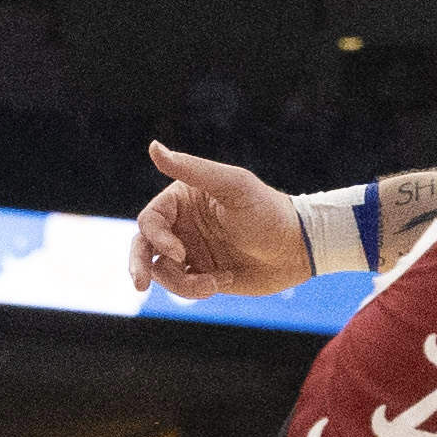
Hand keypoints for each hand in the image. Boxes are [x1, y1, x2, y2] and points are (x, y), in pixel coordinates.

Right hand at [131, 142, 309, 304]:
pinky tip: (225, 279)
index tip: (179, 253)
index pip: (150, 220)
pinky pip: (184, 287)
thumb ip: (192, 169)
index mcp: (183, 200)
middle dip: (138, 265)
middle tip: (139, 285)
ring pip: (163, 271)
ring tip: (210, 284)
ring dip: (180, 283)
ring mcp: (192, 251)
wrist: (298, 248)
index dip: (157, 238)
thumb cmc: (267, 211)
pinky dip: (197, 289)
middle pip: (144, 246)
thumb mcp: (231, 186)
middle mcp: (183, 225)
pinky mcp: (204, 275)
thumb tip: (153, 147)